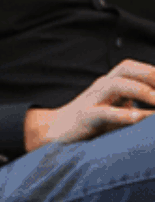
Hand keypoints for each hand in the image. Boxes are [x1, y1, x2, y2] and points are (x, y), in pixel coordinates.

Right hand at [25, 60, 154, 150]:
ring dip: (140, 91)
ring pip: (115, 85)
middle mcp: (101, 88)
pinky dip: (122, 114)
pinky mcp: (83, 117)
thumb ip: (140, 111)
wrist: (55, 132)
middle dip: (150, 74)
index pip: (134, 69)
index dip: (152, 72)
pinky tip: (137, 119)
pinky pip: (103, 112)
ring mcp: (91, 100)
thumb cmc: (93, 124)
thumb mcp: (120, 114)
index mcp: (111, 84)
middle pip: (125, 69)